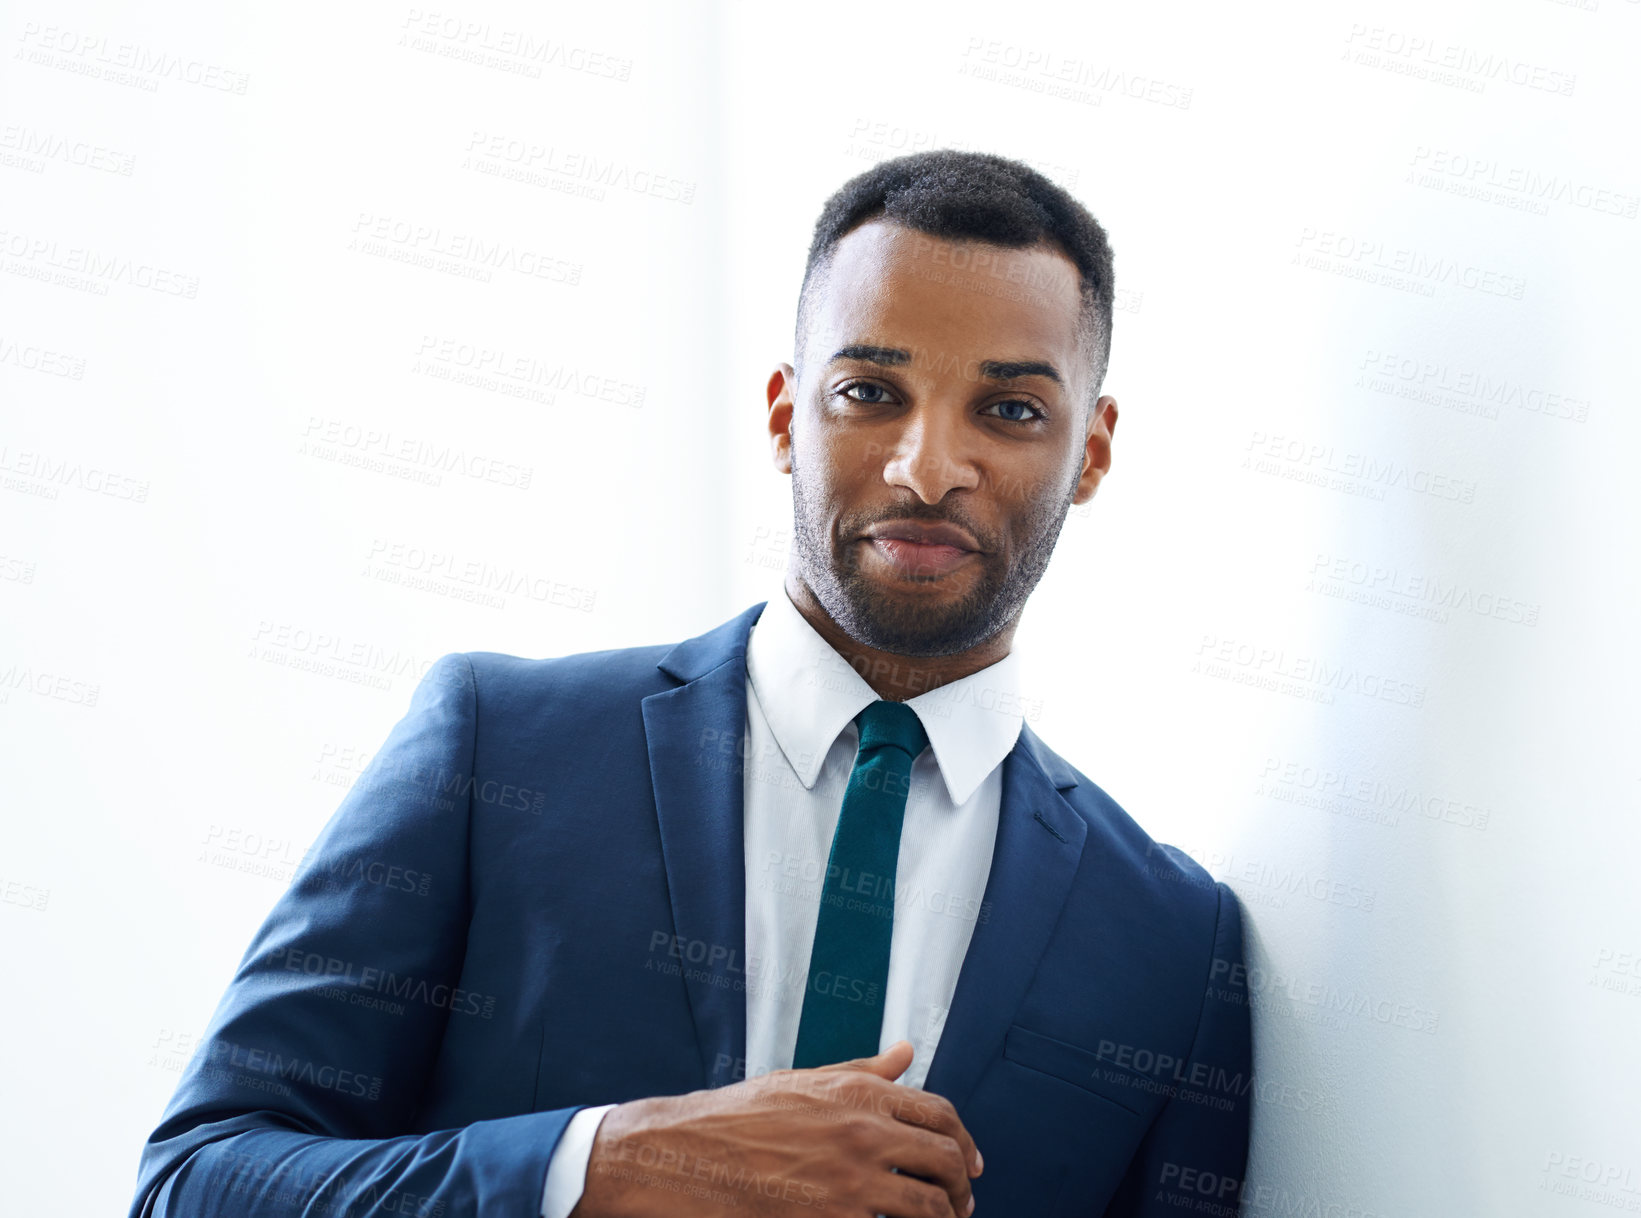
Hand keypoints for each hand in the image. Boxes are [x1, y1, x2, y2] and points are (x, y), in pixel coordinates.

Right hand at [569, 1040, 983, 1217]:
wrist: (688, 1155)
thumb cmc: (741, 1117)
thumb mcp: (804, 1081)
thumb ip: (864, 1071)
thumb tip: (907, 1051)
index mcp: (859, 1091)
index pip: (939, 1114)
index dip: (965, 1142)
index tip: (971, 1163)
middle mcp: (864, 1130)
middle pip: (945, 1160)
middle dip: (962, 1186)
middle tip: (962, 1202)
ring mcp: (852, 1180)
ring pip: (929, 1207)